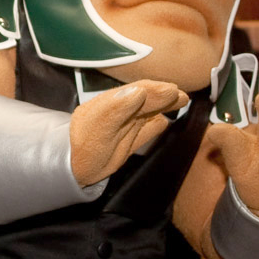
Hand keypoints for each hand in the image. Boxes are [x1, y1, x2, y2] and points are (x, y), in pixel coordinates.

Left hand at [69, 80, 188, 185]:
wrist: (75, 169)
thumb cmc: (84, 147)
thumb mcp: (98, 126)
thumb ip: (118, 108)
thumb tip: (140, 90)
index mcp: (110, 103)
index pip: (137, 91)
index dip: (155, 89)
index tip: (172, 90)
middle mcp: (119, 111)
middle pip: (146, 100)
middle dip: (164, 96)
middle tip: (182, 96)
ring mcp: (125, 126)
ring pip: (149, 113)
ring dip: (164, 107)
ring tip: (181, 102)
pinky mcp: (129, 142)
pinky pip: (146, 130)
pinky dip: (156, 126)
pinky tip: (163, 122)